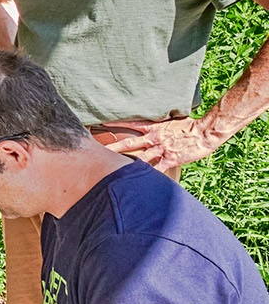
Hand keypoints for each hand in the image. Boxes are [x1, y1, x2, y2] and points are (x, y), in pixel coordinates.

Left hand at [96, 117, 219, 170]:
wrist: (206, 132)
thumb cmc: (191, 126)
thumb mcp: (172, 120)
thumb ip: (160, 124)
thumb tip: (151, 123)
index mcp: (155, 128)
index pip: (132, 125)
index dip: (117, 124)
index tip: (102, 125)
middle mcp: (155, 139)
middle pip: (129, 144)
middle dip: (113, 148)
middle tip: (99, 151)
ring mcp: (162, 150)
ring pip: (140, 158)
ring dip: (127, 164)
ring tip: (112, 170)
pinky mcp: (171, 159)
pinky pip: (158, 169)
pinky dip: (149, 175)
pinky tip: (139, 183)